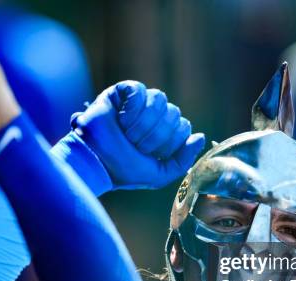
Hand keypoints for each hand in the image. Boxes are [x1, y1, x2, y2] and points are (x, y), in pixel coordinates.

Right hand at [71, 81, 204, 189]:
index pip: (183, 126)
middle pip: (173, 113)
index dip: (170, 142)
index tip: (150, 154)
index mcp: (164, 133)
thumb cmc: (123, 170)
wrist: (95, 162)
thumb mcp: (159, 174)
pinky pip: (140, 90)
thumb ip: (183, 159)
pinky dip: (133, 109)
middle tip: (136, 146)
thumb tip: (200, 136)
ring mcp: (138, 102)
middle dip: (156, 135)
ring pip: (160, 99)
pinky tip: (122, 120)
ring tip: (128, 135)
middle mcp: (153, 116)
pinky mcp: (123, 92)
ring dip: (144, 123)